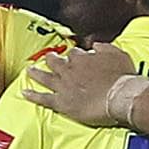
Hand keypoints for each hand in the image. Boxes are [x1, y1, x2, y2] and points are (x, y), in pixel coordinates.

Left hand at [21, 39, 148, 128]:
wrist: (121, 97)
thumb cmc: (122, 78)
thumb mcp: (118, 54)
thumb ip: (104, 48)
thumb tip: (95, 46)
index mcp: (82, 58)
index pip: (74, 54)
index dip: (75, 56)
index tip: (77, 58)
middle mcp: (69, 70)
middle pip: (56, 62)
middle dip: (51, 59)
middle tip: (49, 58)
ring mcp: (64, 86)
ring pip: (45, 77)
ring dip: (36, 73)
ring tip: (30, 71)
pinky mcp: (62, 102)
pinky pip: (43, 98)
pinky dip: (33, 95)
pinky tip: (25, 93)